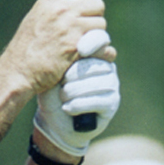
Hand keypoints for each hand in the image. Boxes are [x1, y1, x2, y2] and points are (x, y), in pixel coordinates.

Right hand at [0, 0, 109, 94]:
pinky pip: (104, 47)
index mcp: (49, 2)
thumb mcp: (35, 19)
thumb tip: (78, 5)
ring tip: (83, 44)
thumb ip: (55, 9)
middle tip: (85, 29)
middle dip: (94, 16)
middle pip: (97, 4)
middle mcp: (61, 12)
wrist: (18, 73)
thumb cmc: (25, 50)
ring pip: (101, 25)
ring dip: (97, 36)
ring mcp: (71, 30)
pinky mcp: (77, 49)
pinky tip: (97, 55)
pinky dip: (104, 53)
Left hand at [33, 29, 119, 156]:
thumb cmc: (51, 94)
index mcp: (93, 55)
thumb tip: (72, 42)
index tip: (81, 49)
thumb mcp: (52, 74)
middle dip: (74, 76)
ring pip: (98, 83)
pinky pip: (99, 100)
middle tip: (61, 86)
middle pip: (96, 64)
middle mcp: (106, 67)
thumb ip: (62, 59)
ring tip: (62, 98)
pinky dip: (80, 104)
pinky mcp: (112, 104)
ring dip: (75, 91)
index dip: (93, 42)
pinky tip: (67, 108)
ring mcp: (111, 85)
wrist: (53, 123)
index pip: (100, 41)